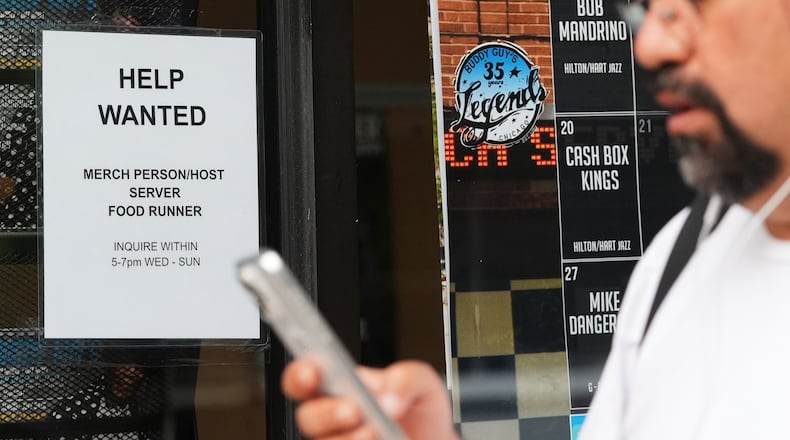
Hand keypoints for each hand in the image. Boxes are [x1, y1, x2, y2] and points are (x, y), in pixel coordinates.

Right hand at [282, 359, 459, 439]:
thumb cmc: (419, 412)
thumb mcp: (423, 382)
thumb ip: (406, 378)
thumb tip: (387, 396)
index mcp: (340, 385)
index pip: (305, 376)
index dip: (300, 374)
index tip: (312, 373)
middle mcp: (333, 416)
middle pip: (307, 417)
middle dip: (326, 413)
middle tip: (353, 410)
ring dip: (348, 439)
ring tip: (376, 432)